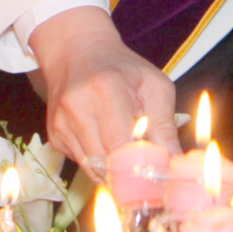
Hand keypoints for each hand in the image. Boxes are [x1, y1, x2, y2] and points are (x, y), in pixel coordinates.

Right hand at [30, 8, 177, 173]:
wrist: (77, 52)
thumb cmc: (123, 69)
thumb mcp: (154, 86)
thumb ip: (165, 127)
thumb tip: (177, 164)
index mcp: (107, 91)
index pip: (121, 146)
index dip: (141, 168)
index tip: (159, 179)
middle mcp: (77, 109)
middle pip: (105, 164)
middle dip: (129, 176)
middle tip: (149, 179)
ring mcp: (61, 125)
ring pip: (92, 170)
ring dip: (114, 174)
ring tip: (131, 163)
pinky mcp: (55, 136)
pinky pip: (82, 164)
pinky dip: (99, 164)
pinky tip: (108, 147)